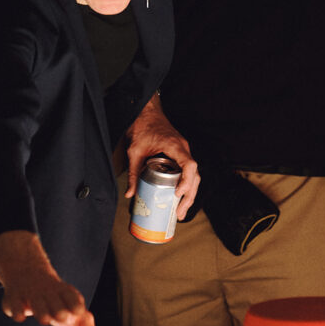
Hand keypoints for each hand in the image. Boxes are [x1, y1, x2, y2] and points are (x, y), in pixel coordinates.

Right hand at [0, 230, 96, 325]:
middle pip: (55, 301)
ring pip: (35, 302)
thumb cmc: (55, 300)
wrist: (27, 273)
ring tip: (44, 319)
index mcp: (65, 294)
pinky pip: (12, 304)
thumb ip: (83, 325)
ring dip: (41, 311)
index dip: (75, 304)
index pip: (72, 298)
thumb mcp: (70, 308)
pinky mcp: (12, 297)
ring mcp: (29, 294)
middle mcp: (47, 293)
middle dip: (59, 309)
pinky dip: (16, 310)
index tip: (79, 312)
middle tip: (63, 317)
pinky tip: (20, 316)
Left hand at [125, 94, 199, 218]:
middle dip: (189, 196)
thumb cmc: (142, 127)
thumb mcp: (134, 151)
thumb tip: (130, 194)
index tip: (177, 194)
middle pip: (195, 175)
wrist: (146, 112)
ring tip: (181, 211)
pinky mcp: (181, 154)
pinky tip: (179, 198)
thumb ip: (132, 173)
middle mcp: (183, 149)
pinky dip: (186, 185)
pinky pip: (188, 171)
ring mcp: (184, 151)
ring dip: (190, 193)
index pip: (190, 165)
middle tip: (179, 213)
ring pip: (194, 175)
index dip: (187, 182)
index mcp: (175, 146)